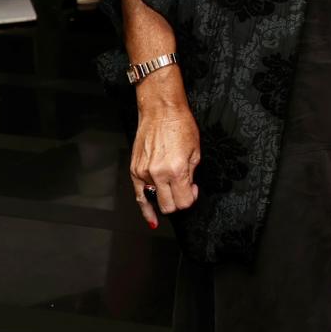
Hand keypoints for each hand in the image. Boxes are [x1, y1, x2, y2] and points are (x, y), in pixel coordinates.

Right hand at [129, 97, 200, 227]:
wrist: (161, 111)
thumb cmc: (181, 126)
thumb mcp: (196, 151)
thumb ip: (191, 175)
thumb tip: (189, 190)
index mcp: (177, 170)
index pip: (184, 202)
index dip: (190, 198)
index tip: (193, 190)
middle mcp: (158, 174)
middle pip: (169, 206)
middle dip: (179, 202)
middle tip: (184, 190)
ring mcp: (144, 173)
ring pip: (155, 201)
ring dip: (165, 197)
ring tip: (171, 187)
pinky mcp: (134, 170)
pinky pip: (138, 197)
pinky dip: (146, 210)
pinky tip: (152, 219)